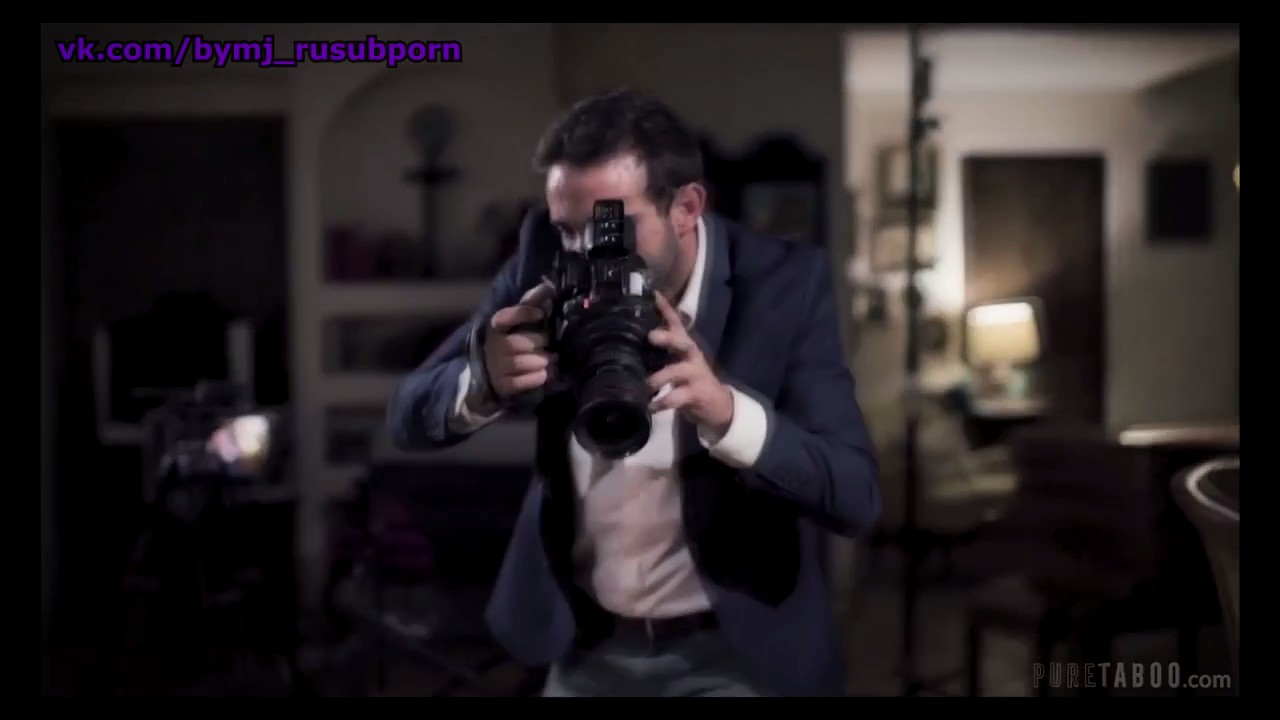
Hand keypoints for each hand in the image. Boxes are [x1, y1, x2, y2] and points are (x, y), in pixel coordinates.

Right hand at [484, 282, 556, 399]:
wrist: (495, 371)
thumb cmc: (514, 338)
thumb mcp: (520, 320)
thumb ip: (532, 303)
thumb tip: (549, 286)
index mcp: (496, 327)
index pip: (505, 317)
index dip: (523, 314)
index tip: (540, 314)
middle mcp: (493, 346)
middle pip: (516, 343)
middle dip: (537, 342)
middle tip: (548, 343)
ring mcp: (496, 367)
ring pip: (519, 363)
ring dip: (540, 361)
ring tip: (550, 359)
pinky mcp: (502, 385)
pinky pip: (520, 383)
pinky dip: (536, 378)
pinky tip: (545, 373)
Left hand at [646, 292, 734, 437]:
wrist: (717, 405)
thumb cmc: (690, 380)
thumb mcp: (678, 362)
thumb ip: (661, 352)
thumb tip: (630, 341)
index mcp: (686, 346)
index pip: (677, 323)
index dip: (666, 309)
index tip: (654, 294)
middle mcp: (692, 356)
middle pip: (683, 342)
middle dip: (668, 338)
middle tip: (651, 336)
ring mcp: (696, 375)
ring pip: (677, 371)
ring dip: (658, 378)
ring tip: (644, 385)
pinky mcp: (696, 394)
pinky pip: (676, 397)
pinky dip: (661, 402)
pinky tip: (650, 406)